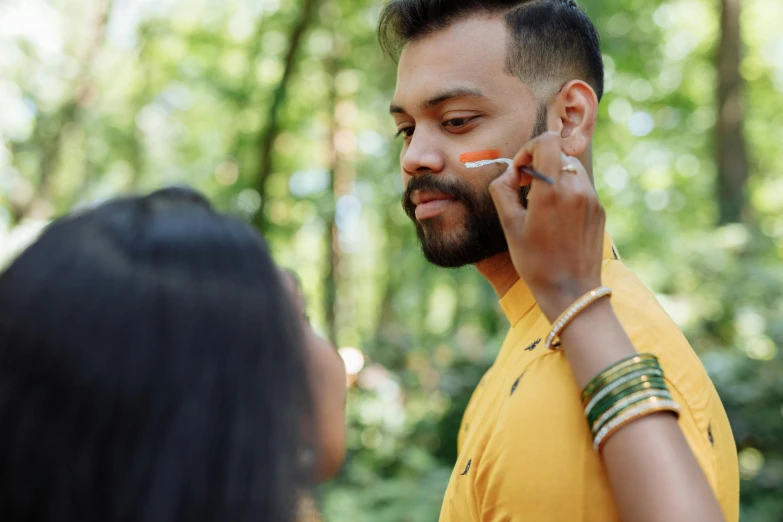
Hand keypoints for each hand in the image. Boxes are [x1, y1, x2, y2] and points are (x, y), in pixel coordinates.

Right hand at [489, 131, 605, 320]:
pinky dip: (566, 189)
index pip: (548, 140)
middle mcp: (576, 188)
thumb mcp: (509, 226)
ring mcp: (591, 198)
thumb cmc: (535, 261)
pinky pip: (580, 185)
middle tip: (525, 188)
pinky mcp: (599, 209)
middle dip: (539, 162)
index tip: (520, 170)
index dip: (530, 148)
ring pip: (570, 167)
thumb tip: (510, 173)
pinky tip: (556, 216)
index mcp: (552, 190)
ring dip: (553, 174)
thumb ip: (503, 190)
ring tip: (540, 202)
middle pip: (558, 152)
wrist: (571, 291)